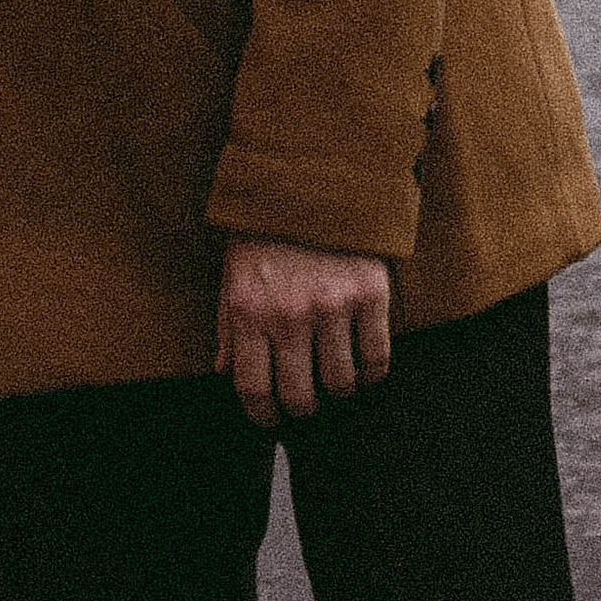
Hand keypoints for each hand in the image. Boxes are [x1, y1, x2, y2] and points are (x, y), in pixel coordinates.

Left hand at [215, 235, 392, 426]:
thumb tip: (224, 372)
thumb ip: (228, 326)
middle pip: (299, 395)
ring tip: (334, 378)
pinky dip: (372, 371)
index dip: (262, 415)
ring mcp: (333, 305)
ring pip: (340, 383)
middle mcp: (290, 314)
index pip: (253, 387)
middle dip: (301, 407)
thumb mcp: (233, 273)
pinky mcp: (369, 293)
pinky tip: (363, 365)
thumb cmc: (265, 229)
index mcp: (250, 310)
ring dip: (338, 389)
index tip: (271, 420)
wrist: (310, 179)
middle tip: (305, 401)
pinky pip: (376, 357)